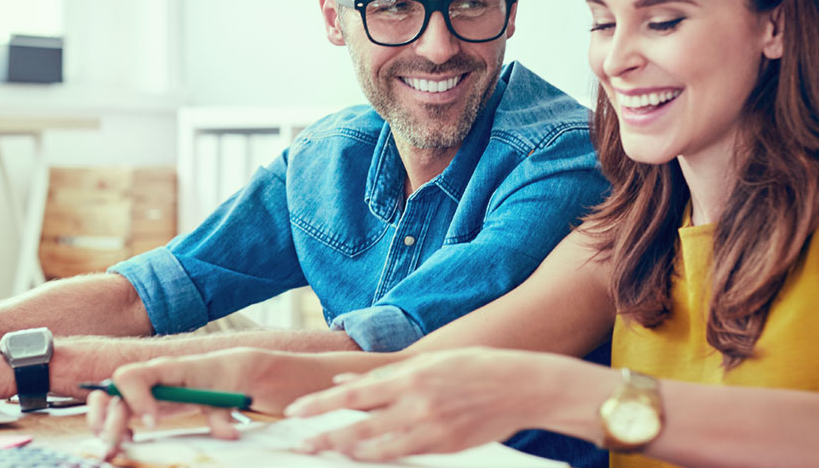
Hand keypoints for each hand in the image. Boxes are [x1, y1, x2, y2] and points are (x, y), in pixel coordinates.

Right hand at [86, 347, 300, 460]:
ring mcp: (143, 390)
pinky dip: (115, 428)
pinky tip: (128, 440)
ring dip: (103, 425)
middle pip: (111, 392)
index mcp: (166, 369)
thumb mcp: (227, 394)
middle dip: (107, 420)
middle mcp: (148, 378)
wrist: (228, 371)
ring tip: (115, 447)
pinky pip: (117, 412)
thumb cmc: (225, 378)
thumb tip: (228, 434)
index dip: (136, 400)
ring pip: (107, 402)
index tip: (153, 424)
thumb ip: (222, 414)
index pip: (132, 376)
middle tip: (117, 445)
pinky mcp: (143, 402)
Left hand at [283, 347, 556, 462]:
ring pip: (379, 450)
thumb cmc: (475, 368)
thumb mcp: (429, 361)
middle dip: (326, 438)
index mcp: (411, 378)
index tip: (295, 411)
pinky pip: (406, 456)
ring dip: (350, 452)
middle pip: (359, 427)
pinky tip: (366, 457)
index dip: (320, 405)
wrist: (523, 387)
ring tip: (330, 452)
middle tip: (302, 444)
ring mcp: (432, 431)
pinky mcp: (446, 448)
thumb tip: (346, 381)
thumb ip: (385, 376)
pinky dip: (383, 457)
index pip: (353, 394)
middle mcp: (417, 406)